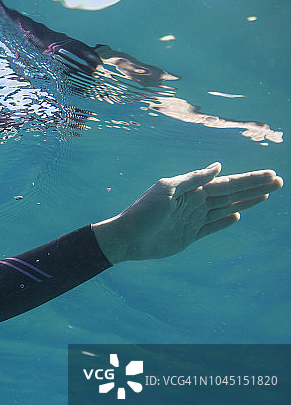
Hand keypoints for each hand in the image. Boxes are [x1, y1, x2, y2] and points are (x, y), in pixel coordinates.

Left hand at [91, 163, 282, 263]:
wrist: (127, 238)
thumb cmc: (143, 211)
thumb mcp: (167, 190)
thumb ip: (193, 179)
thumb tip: (219, 166)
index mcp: (192, 190)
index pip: (227, 183)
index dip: (249, 179)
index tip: (271, 175)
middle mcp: (195, 203)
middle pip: (231, 194)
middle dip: (255, 187)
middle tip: (279, 181)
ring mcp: (193, 220)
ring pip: (226, 208)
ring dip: (246, 201)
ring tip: (266, 195)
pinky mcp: (189, 236)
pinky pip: (212, 227)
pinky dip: (225, 221)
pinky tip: (237, 215)